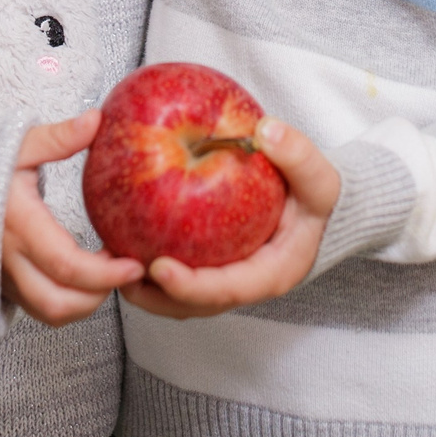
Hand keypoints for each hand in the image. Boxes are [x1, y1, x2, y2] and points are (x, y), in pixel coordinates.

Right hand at [2, 110, 142, 325]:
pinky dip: (65, 301)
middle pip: (58, 303)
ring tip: (105, 271)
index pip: (65, 265)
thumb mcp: (17, 145)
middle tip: (126, 271)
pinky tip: (81, 275)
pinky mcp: (0, 284)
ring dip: (83, 302)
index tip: (135, 265)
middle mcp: (8, 259)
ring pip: (48, 312)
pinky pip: (36, 308)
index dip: (105, 274)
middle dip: (99, 296)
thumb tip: (95, 120)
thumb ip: (57, 137)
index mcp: (18, 224)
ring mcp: (2, 276)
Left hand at [120, 117, 341, 319]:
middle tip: (119, 273)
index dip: (190, 286)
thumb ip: (298, 156)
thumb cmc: (320, 199)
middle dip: (155, 297)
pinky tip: (125, 237)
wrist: (324, 211)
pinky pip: (181, 270)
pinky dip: (152, 265)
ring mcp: (227, 277)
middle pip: (194, 305)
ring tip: (111, 263)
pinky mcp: (214, 265)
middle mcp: (245, 283)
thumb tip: (265, 131)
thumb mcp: (320, 177)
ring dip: (147, 289)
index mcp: (270, 272)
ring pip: (180, 298)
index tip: (158, 267)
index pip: (226, 289)